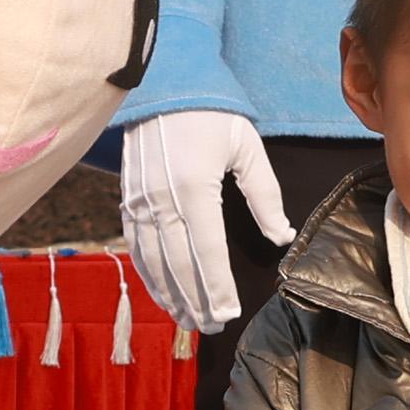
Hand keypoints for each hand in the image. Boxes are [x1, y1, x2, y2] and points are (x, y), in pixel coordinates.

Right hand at [117, 108, 287, 333]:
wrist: (162, 81)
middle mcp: (162, 200)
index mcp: (195, 188)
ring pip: (154, 261)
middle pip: (178, 265)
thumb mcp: (246, 147)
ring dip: (170, 294)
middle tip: (211, 328)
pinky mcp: (128, 199)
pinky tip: (161, 292)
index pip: (207, 252)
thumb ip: (265, 195)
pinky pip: (135, 246)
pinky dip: (148, 274)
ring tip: (187, 320)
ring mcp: (140, 201)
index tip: (228, 314)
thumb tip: (281, 235)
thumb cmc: (211, 112)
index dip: (216, 287)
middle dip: (195, 301)